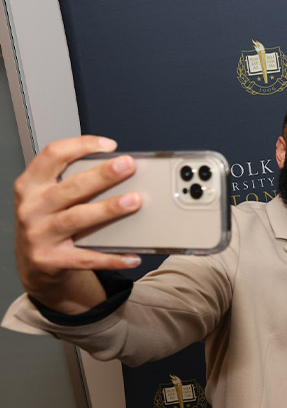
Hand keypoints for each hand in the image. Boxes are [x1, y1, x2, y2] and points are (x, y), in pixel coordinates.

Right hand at [15, 135, 141, 311]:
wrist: (33, 262)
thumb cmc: (48, 221)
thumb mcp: (49, 196)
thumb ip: (73, 181)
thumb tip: (117, 170)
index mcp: (31, 185)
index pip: (53, 155)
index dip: (81, 145)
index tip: (109, 145)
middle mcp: (32, 208)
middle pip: (71, 187)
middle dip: (103, 175)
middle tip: (128, 166)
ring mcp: (39, 235)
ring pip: (78, 218)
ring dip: (108, 209)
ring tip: (135, 201)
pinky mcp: (50, 260)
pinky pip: (87, 257)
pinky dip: (112, 257)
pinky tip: (132, 255)